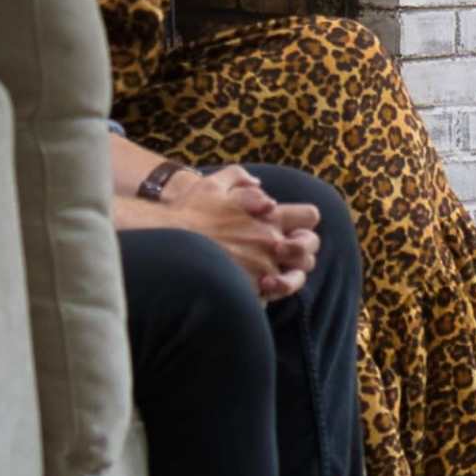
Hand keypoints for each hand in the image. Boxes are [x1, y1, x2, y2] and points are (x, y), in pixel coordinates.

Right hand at [158, 170, 319, 300]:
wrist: (165, 244)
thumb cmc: (188, 214)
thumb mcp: (212, 184)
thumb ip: (238, 177)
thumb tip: (258, 183)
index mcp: (268, 216)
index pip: (310, 216)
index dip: (305, 220)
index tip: (294, 225)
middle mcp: (270, 243)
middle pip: (309, 251)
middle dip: (302, 252)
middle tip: (286, 254)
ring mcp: (261, 270)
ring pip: (294, 279)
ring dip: (287, 277)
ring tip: (272, 276)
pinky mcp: (248, 292)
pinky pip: (270, 298)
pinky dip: (264, 295)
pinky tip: (252, 289)